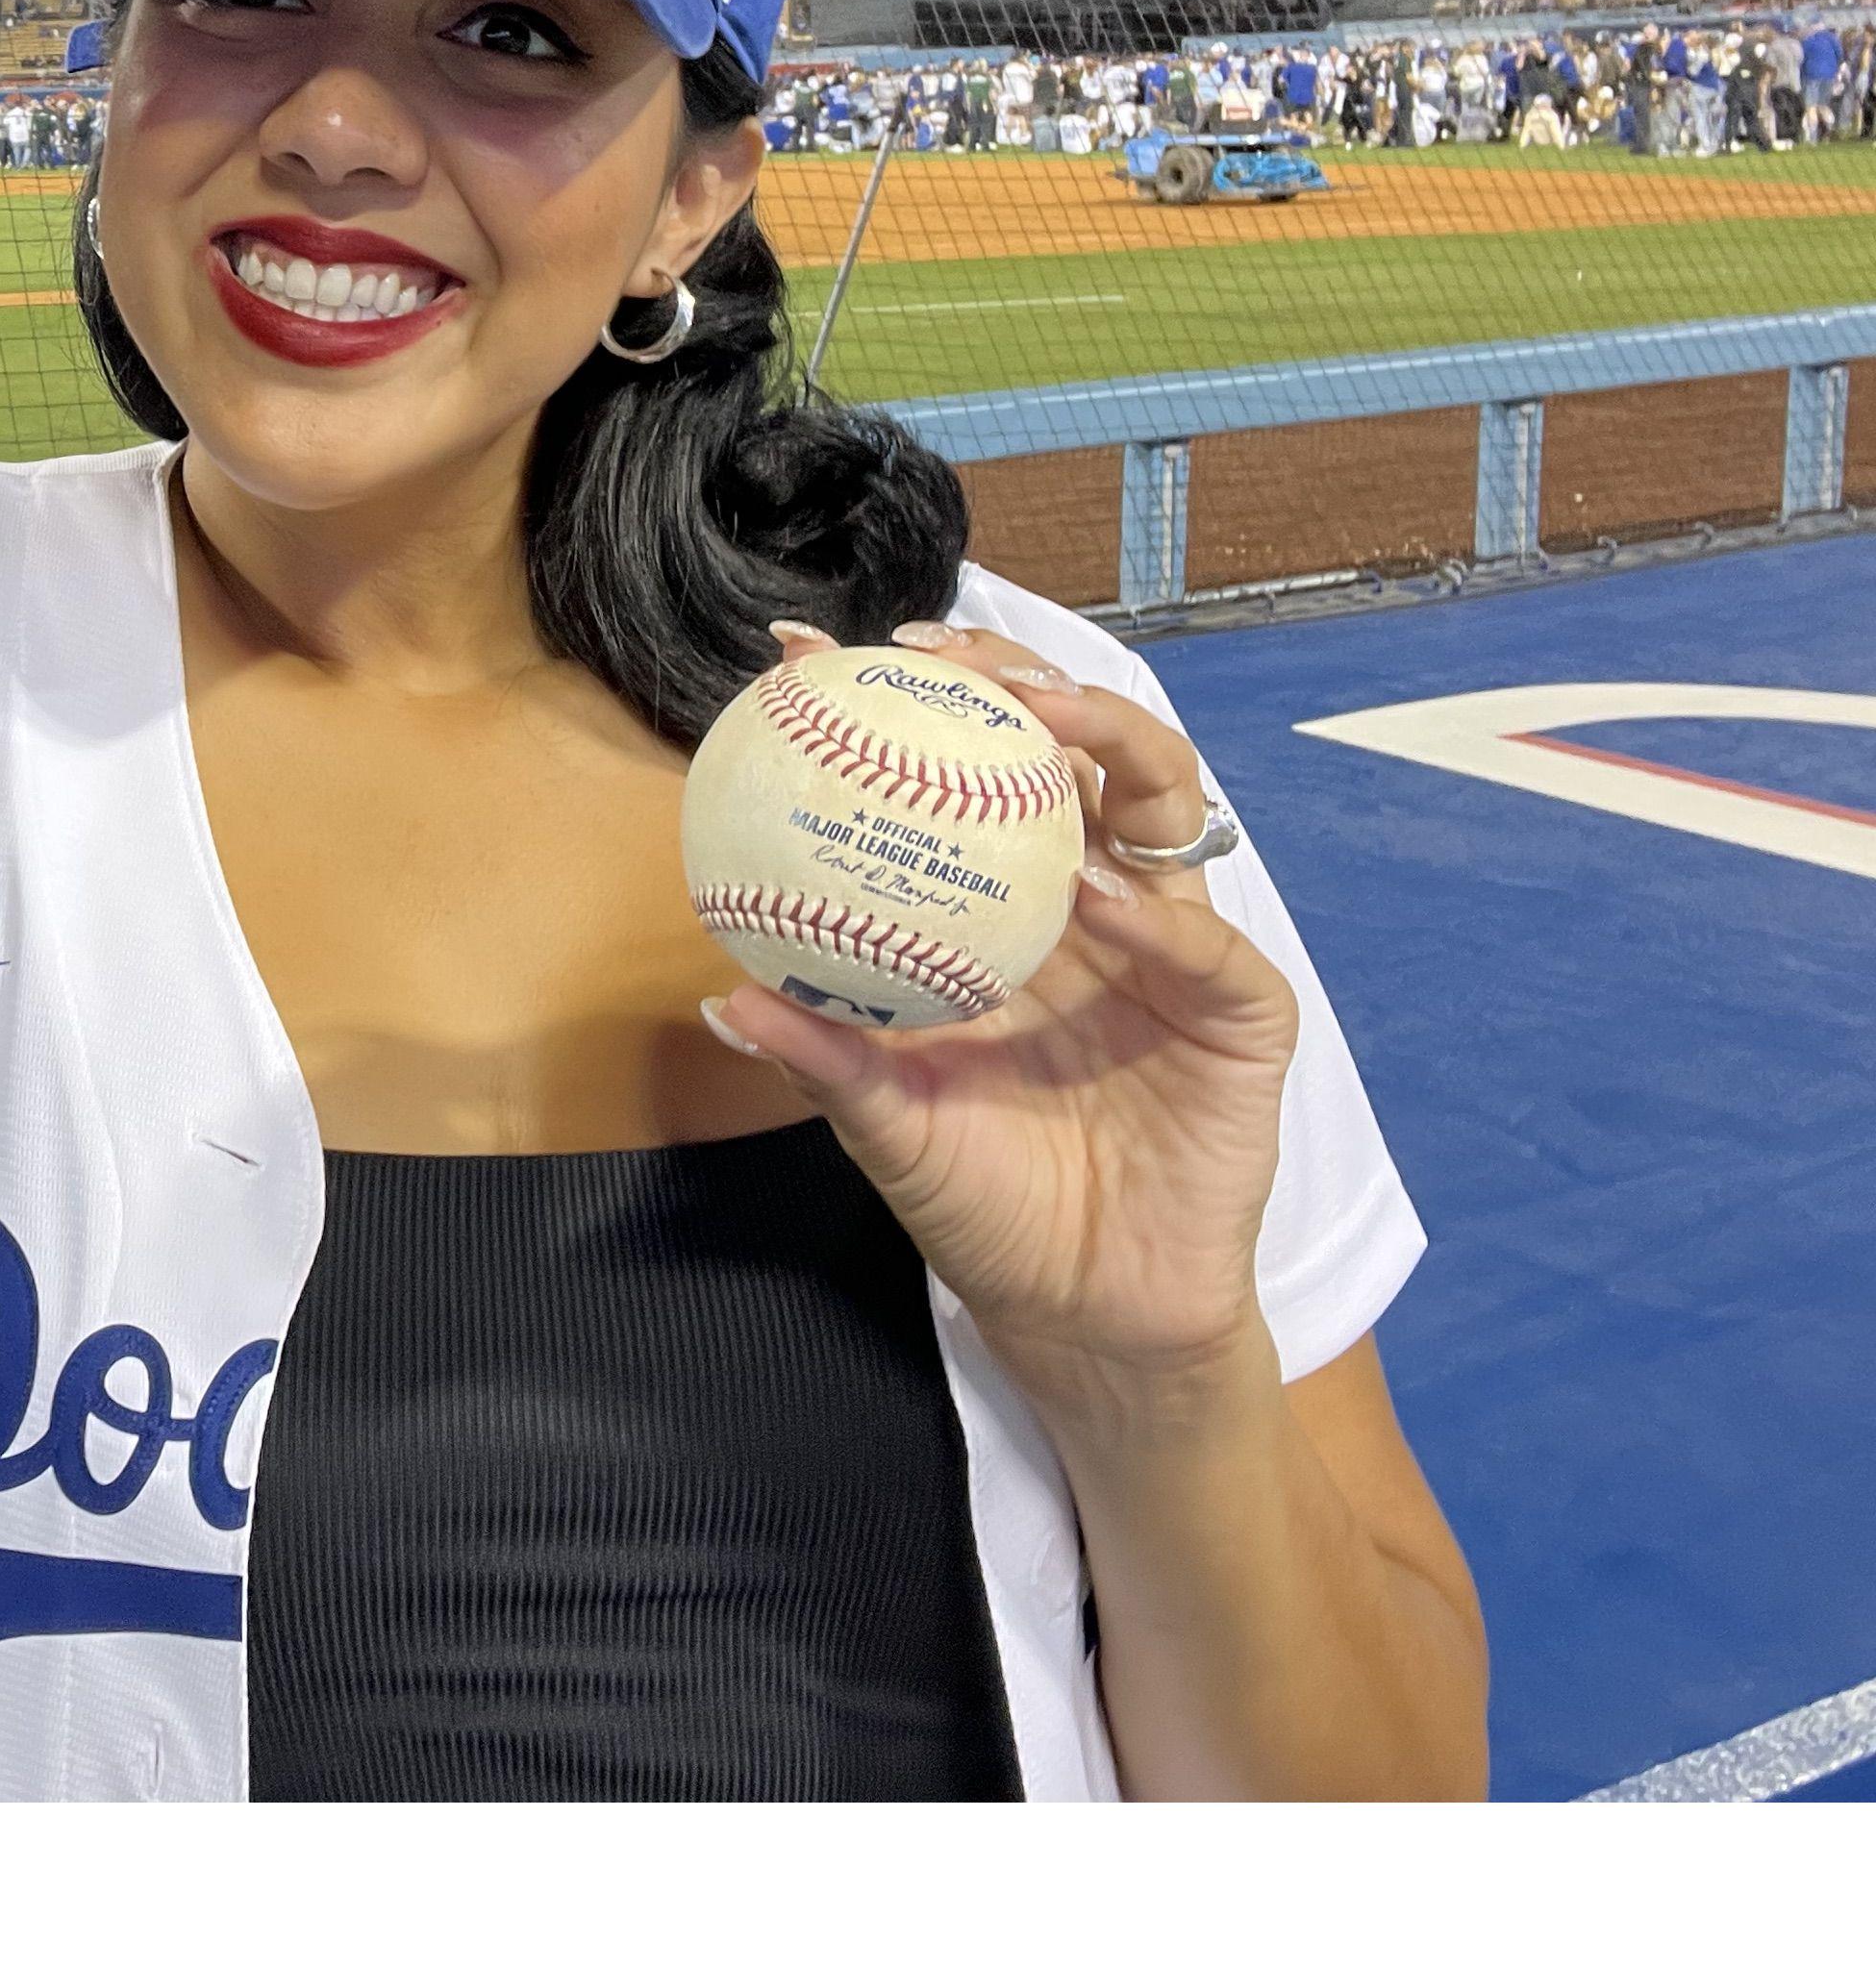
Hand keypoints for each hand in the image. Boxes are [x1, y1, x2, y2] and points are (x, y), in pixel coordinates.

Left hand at [705, 619, 1296, 1408]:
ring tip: (1036, 718)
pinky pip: (1207, 944)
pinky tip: (1096, 893)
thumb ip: (823, 1056)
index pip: (954, 769)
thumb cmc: (982, 1201)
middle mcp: (1086, 900)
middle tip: (941, 654)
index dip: (896, 700)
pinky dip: (1156, 913)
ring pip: (1161, 799)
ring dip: (1106, 740)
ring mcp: (1170, 945)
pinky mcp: (1238, 1013)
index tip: (801, 651)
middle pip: (1069, 745)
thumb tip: (727, 1002)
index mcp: (999, 905)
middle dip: (1014, 673)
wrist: (1082, 1313)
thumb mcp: (884, 1122)